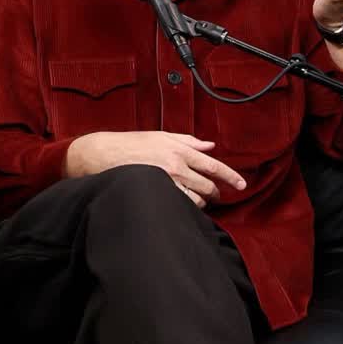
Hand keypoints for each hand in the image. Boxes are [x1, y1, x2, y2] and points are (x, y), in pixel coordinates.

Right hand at [64, 132, 248, 207]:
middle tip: (213, 195)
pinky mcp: (156, 192)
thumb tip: (210, 145)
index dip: (231, 177)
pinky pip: (181, 205)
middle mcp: (176, 165)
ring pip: (196, 198)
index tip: (242, 185)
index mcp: (180, 150)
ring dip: (201, 202)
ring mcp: (166, 181)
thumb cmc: (130, 144)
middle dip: (214, 192)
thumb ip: (188, 141)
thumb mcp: (160, 136)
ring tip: (196, 200)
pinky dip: (187, 207)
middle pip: (208, 185)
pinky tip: (183, 205)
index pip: (214, 166)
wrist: (100, 154)